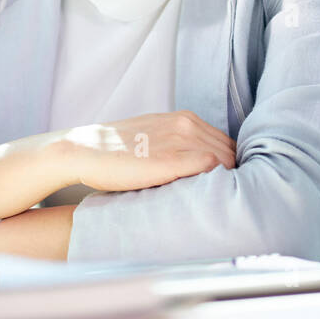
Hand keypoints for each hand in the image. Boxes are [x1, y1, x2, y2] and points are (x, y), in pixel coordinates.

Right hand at [61, 110, 235, 192]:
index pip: (227, 142)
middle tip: (228, 195)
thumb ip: (181, 144)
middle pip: (231, 152)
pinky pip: (209, 168)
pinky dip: (214, 182)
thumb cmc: (117, 150)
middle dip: (233, 173)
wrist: (86, 151)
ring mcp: (180, 142)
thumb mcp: (155, 136)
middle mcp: (187, 125)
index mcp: (185, 119)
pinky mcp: (170, 161)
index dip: (231, 163)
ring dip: (227, 179)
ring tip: (221, 200)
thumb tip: (205, 164)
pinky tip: (209, 196)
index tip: (227, 182)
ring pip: (225, 161)